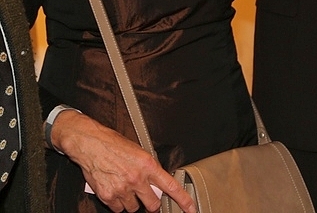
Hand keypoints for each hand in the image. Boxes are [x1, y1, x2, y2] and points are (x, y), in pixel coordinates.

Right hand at [51, 110, 196, 212]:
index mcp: (148, 165)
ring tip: (126, 188)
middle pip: (152, 204)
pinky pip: (118, 209)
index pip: (171, 187)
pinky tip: (115, 191)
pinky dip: (118, 204)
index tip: (191, 209)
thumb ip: (149, 168)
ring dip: (132, 202)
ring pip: (134, 208)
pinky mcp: (108, 196)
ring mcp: (122, 189)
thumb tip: (156, 182)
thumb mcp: (139, 151)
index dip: (183, 200)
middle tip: (148, 199)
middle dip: (152, 204)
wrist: (92, 144)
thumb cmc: (114, 144)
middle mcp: (137, 179)